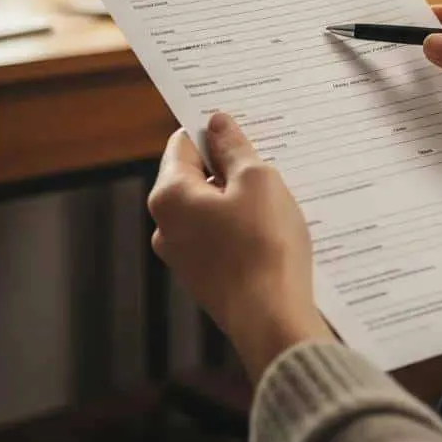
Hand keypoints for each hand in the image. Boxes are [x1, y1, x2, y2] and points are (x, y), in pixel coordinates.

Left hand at [147, 114, 331, 382]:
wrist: (271, 320)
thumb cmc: (263, 245)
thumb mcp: (257, 180)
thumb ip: (234, 147)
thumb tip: (217, 122)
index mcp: (170, 196)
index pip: (184, 143)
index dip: (214, 131)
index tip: (244, 129)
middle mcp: (165, 226)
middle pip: (196, 175)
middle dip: (229, 166)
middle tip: (267, 162)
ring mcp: (182, 256)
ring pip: (210, 207)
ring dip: (239, 197)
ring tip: (275, 199)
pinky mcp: (204, 277)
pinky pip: (219, 235)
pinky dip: (241, 226)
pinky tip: (270, 230)